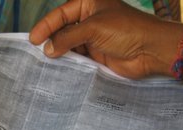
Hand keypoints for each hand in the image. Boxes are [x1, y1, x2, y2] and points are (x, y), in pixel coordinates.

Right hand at [29, 0, 179, 79]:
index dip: (46, 26)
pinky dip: (70, 63)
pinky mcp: (98, 55)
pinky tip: (60, 70)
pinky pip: (79, 59)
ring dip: (60, 54)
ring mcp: (94, 38)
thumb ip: (69, 37)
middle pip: (63, 30)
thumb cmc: (126, 30)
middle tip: (36, 54)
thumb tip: (48, 49)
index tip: (32, 40)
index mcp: (88, 3)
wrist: (150, 50)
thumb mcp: (93, 28)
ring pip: (70, 45)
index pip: (61, 14)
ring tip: (45, 64)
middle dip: (51, 41)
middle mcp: (90, 19)